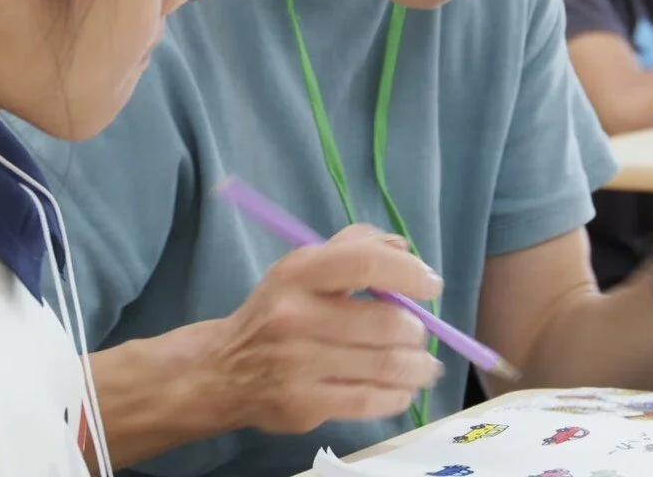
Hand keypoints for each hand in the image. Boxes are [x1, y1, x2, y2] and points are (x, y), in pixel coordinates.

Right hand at [207, 224, 443, 433]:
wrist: (221, 370)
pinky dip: (399, 395)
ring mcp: (298, 365)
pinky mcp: (304, 405)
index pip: (365, 263)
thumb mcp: (302, 269)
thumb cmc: (276, 312)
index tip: (431, 286)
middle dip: (416, 330)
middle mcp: (295, 316)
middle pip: (386, 322)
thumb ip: (353, 247)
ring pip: (386, 365)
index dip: (409, 272)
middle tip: (418, 334)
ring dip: (418, 366)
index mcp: (298, 274)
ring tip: (422, 365)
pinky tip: (401, 389)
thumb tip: (403, 246)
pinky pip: (371, 401)